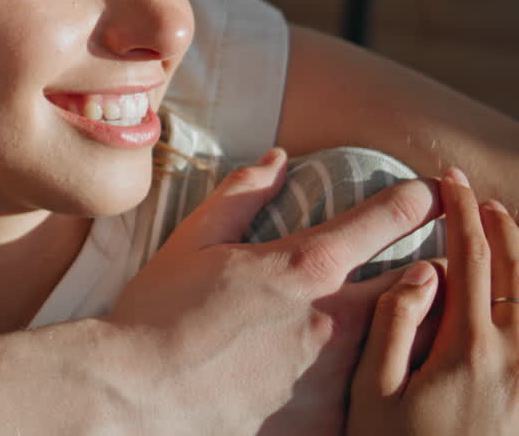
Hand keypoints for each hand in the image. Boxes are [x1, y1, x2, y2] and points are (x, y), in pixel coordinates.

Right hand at [108, 148, 441, 435]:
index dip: (420, 200)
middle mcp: (335, 321)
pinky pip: (370, 398)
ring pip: (406, 345)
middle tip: (429, 263)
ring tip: (398, 323)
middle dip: (433, 269)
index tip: (431, 194)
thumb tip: (278, 159)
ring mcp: (337, 378)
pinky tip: (352, 378)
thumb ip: (242, 194)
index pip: (389, 219)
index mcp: (305, 267)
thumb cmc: (156, 314)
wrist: (135, 394)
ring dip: (407, 326)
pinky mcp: (327, 422)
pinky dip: (371, 383)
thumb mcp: (193, 241)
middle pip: (422, 285)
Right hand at [348, 169, 518, 435]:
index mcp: (469, 348)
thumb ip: (394, 328)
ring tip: (505, 230)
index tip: (448, 181)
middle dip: (500, 226)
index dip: (460, 213)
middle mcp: (515, 359)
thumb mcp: (373, 396)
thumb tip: (419, 274)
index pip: (470, 259)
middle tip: (479, 197)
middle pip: (518, 272)